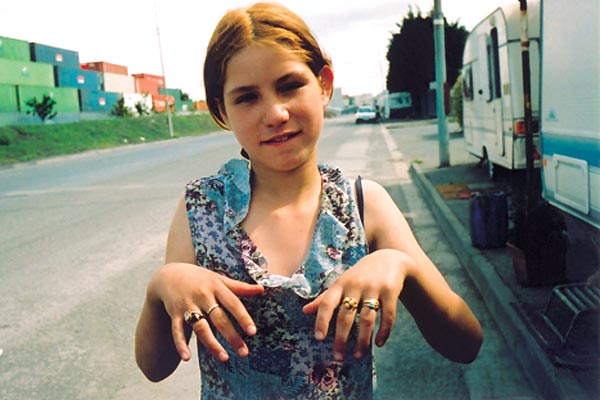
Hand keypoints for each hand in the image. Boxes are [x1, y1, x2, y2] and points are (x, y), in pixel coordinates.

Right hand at [148, 263, 263, 361]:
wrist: (169, 275)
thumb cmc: (200, 278)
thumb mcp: (219, 279)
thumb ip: (239, 287)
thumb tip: (262, 289)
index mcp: (216, 286)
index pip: (233, 303)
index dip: (243, 318)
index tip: (252, 332)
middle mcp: (202, 296)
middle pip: (219, 318)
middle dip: (232, 336)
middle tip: (244, 352)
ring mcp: (187, 305)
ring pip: (200, 327)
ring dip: (212, 344)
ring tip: (224, 358)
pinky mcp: (175, 314)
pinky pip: (177, 331)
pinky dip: (180, 345)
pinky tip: (187, 358)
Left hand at [302, 250, 412, 359]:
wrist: (389, 258)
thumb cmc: (360, 275)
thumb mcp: (342, 283)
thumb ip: (325, 298)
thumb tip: (304, 311)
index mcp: (340, 284)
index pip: (327, 303)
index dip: (321, 320)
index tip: (319, 338)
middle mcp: (355, 285)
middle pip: (346, 315)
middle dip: (341, 338)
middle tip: (338, 357)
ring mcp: (374, 288)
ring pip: (367, 319)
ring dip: (362, 340)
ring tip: (358, 355)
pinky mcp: (390, 291)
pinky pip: (387, 315)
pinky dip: (384, 331)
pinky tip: (379, 344)